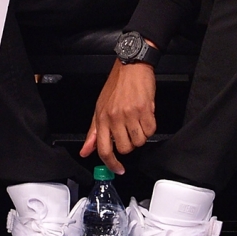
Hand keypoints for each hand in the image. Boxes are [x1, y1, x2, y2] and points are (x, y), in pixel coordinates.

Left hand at [80, 57, 156, 174]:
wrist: (131, 65)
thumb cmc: (116, 85)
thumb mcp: (99, 108)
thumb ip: (93, 132)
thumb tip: (85, 151)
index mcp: (102, 118)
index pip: (103, 149)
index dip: (111, 164)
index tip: (117, 169)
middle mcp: (115, 117)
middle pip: (125, 148)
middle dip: (129, 144)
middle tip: (129, 132)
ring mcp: (130, 114)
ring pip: (139, 141)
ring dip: (140, 136)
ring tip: (137, 122)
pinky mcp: (145, 109)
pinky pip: (151, 131)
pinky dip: (150, 127)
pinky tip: (145, 117)